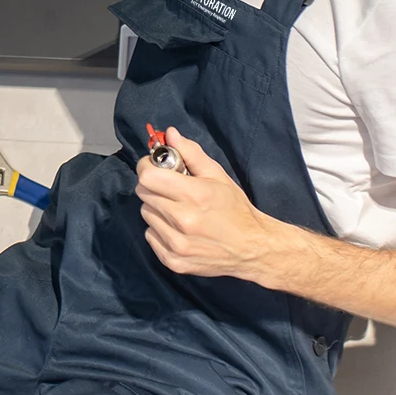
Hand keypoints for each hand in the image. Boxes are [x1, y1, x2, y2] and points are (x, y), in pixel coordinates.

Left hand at [135, 127, 282, 280]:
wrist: (252, 248)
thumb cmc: (235, 208)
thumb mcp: (217, 175)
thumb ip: (191, 153)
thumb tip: (170, 134)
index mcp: (194, 195)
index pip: (147, 176)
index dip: (147, 166)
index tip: (155, 166)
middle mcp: (182, 220)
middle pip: (143, 193)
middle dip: (154, 186)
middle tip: (171, 188)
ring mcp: (176, 243)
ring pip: (146, 214)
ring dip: (157, 208)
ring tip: (179, 210)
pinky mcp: (173, 261)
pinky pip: (150, 236)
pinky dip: (159, 230)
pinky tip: (178, 229)